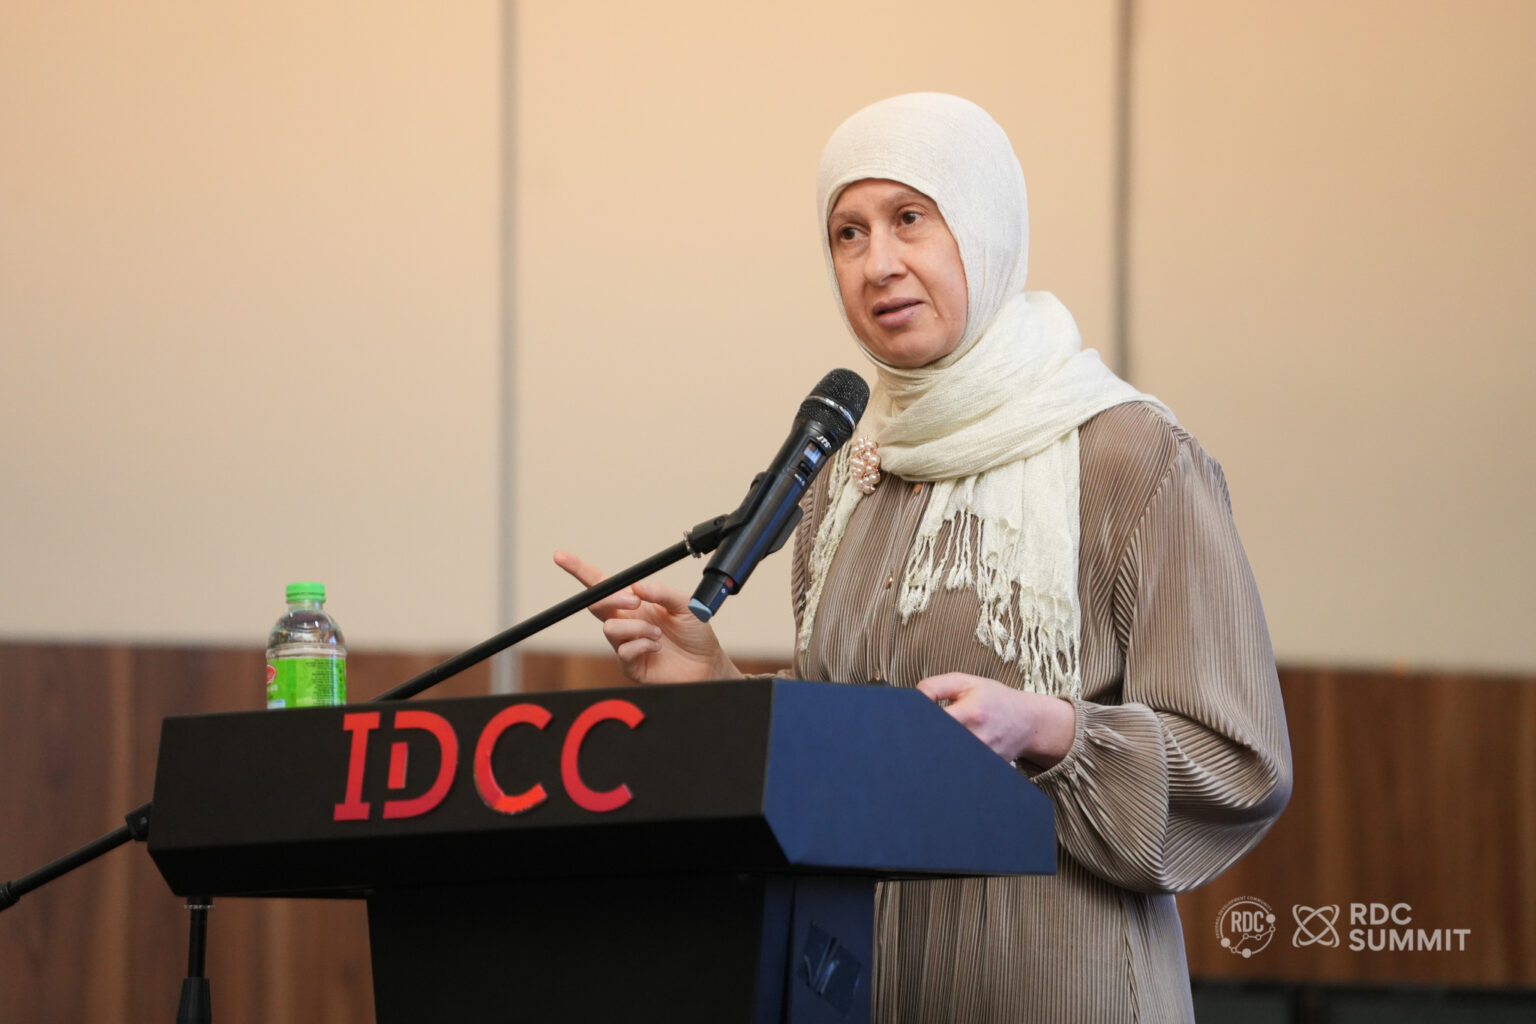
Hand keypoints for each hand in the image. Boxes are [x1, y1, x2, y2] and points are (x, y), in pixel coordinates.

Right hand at [553, 550, 741, 684]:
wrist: (707, 664)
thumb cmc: (695, 633)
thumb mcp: (685, 604)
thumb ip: (662, 593)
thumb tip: (638, 587)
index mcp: (636, 603)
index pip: (602, 585)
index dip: (580, 570)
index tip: (561, 556)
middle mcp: (627, 622)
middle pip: (597, 604)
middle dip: (613, 599)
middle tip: (635, 602)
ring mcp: (626, 644)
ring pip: (610, 629)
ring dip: (636, 628)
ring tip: (658, 634)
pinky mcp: (631, 665)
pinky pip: (624, 651)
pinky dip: (642, 645)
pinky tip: (657, 647)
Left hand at [916, 672, 1075, 767]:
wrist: (1027, 721)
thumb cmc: (994, 699)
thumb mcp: (966, 682)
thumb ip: (935, 686)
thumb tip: (911, 699)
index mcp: (971, 713)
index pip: (934, 723)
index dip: (917, 725)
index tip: (908, 726)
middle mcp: (978, 739)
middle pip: (937, 747)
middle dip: (924, 743)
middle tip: (913, 739)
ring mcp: (983, 758)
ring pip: (947, 761)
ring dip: (934, 754)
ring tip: (930, 747)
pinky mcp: (986, 769)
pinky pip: (959, 770)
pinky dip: (950, 763)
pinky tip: (945, 755)